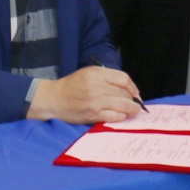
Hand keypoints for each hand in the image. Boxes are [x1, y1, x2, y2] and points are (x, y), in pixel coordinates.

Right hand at [26, 66, 142, 124]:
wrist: (54, 99)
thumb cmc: (71, 86)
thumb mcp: (88, 73)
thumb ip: (107, 78)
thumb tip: (128, 89)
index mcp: (96, 73)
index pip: (124, 79)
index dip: (133, 87)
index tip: (135, 93)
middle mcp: (96, 86)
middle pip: (125, 93)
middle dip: (133, 99)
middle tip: (134, 103)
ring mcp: (95, 101)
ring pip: (123, 105)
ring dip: (132, 109)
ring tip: (133, 110)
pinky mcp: (93, 115)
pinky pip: (115, 116)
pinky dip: (122, 117)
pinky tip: (123, 116)